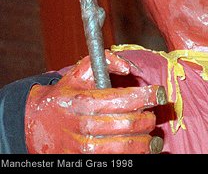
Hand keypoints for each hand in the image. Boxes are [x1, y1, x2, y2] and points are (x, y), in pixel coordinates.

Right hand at [25, 50, 165, 153]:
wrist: (33, 123)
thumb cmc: (63, 96)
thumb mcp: (79, 72)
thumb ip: (105, 61)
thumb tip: (128, 67)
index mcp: (85, 101)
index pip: (125, 99)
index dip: (147, 96)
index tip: (160, 94)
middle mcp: (85, 125)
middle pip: (128, 124)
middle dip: (148, 120)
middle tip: (153, 117)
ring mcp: (83, 147)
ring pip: (124, 148)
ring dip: (145, 144)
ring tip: (153, 139)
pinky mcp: (83, 161)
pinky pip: (114, 161)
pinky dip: (132, 157)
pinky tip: (141, 151)